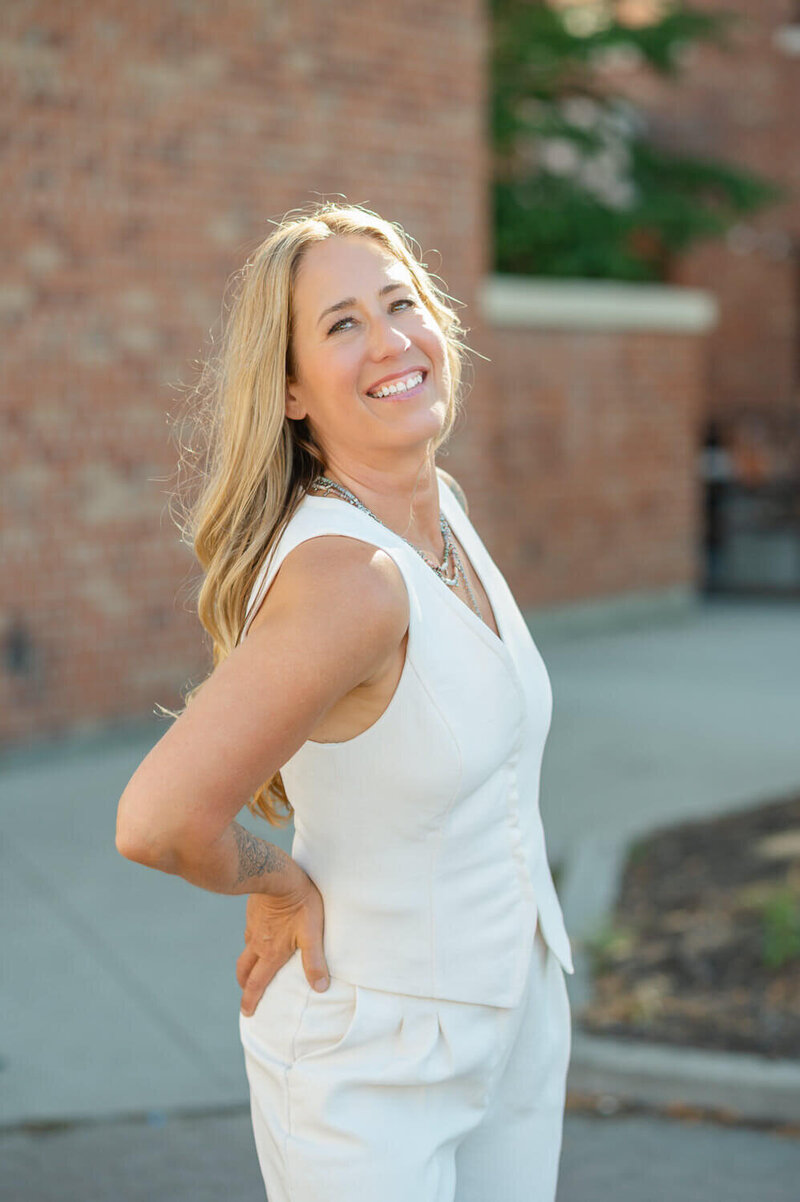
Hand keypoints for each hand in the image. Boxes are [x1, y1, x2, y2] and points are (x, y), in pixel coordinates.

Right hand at [236, 867, 328, 1016]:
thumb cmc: (300, 903)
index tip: (247, 1013)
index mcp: (271, 953)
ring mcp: (253, 927)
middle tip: (246, 993)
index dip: (250, 1000)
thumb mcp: (312, 933)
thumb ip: (315, 961)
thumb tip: (320, 988)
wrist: (277, 874)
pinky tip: (260, 936)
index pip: (256, 983)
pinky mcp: (253, 913)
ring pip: (245, 951)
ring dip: (246, 964)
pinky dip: (251, 943)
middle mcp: (258, 943)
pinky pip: (249, 933)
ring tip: (252, 968)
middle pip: (244, 970)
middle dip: (244, 985)